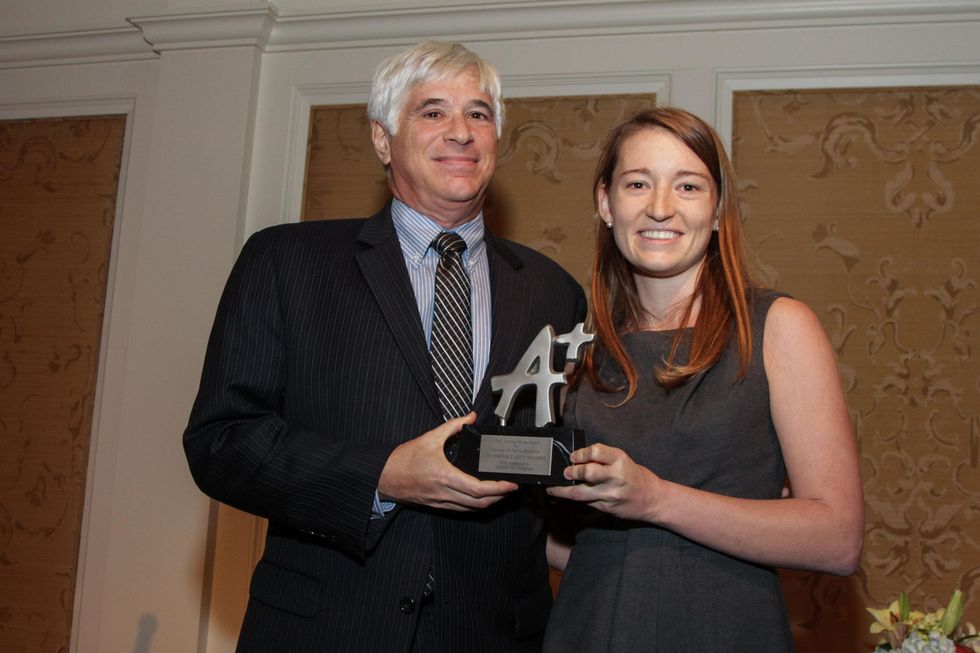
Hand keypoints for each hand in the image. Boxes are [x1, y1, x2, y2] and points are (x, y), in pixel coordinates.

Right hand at [378, 413, 517, 510]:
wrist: (384, 476)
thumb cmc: (403, 459)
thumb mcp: (429, 438)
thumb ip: (452, 426)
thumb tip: (469, 417)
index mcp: (445, 476)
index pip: (478, 489)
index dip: (498, 488)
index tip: (510, 484)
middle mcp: (445, 493)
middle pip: (479, 503)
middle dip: (499, 497)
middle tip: (511, 488)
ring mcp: (441, 502)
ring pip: (471, 509)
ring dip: (489, 503)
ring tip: (500, 492)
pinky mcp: (437, 505)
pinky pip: (461, 509)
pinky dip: (475, 506)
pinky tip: (480, 498)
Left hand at [546, 443, 660, 522]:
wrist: (653, 500)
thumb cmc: (637, 477)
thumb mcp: (624, 461)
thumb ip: (604, 459)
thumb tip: (579, 459)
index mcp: (620, 460)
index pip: (596, 452)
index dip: (581, 453)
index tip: (573, 456)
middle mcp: (616, 477)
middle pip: (587, 473)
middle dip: (572, 471)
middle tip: (565, 472)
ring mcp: (611, 494)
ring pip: (581, 492)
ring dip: (563, 490)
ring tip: (553, 488)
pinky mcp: (607, 507)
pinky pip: (586, 502)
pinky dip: (574, 498)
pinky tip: (565, 496)